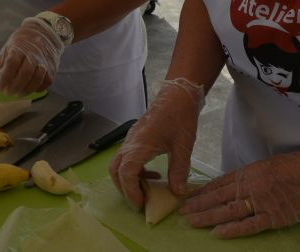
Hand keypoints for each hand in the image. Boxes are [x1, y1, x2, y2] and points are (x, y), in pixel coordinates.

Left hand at [0, 18, 64, 95]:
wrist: (45, 32)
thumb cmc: (22, 42)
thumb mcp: (7, 49)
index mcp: (19, 48)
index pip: (11, 64)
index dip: (4, 78)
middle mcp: (33, 55)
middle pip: (25, 73)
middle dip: (15, 86)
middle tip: (8, 93)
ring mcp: (44, 61)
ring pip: (37, 78)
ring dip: (27, 89)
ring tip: (18, 93)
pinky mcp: (53, 67)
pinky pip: (47, 81)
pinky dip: (39, 88)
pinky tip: (31, 90)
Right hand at [109, 78, 203, 208]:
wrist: (177, 95)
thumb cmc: (180, 117)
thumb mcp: (183, 145)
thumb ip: (179, 170)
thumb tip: (176, 192)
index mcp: (140, 145)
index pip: (126, 172)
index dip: (131, 191)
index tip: (142, 204)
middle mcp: (131, 143)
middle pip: (115, 170)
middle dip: (124, 189)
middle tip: (140, 201)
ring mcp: (131, 140)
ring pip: (119, 164)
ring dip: (128, 181)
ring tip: (147, 190)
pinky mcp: (135, 138)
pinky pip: (127, 158)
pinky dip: (135, 171)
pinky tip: (154, 175)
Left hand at [180, 147, 299, 238]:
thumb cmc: (297, 167)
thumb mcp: (269, 165)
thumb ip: (252, 176)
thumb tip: (236, 186)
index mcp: (250, 171)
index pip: (221, 182)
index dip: (204, 191)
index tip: (190, 196)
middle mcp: (251, 186)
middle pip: (219, 196)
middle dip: (199, 204)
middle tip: (182, 211)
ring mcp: (261, 202)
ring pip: (228, 210)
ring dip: (208, 216)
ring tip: (192, 221)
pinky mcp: (273, 217)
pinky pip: (249, 225)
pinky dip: (233, 230)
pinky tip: (218, 233)